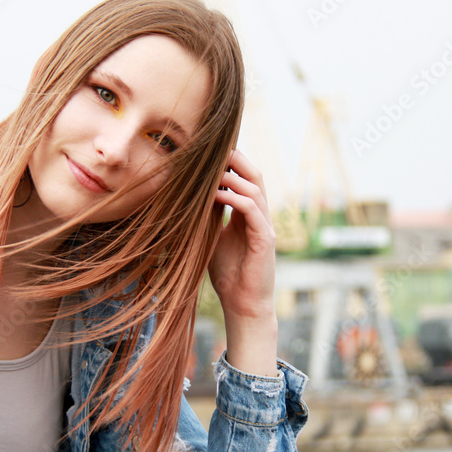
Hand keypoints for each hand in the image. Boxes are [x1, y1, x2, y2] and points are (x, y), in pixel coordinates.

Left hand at [208, 149, 278, 375]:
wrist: (243, 305)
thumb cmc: (228, 274)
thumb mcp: (213, 238)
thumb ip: (208, 218)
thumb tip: (185, 199)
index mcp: (249, 214)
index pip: (245, 178)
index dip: (231, 161)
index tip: (208, 150)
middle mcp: (260, 216)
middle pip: (255, 175)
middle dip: (236, 158)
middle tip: (213, 146)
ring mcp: (265, 226)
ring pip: (256, 188)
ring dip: (233, 175)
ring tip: (212, 167)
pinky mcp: (265, 240)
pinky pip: (253, 210)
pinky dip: (236, 198)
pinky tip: (217, 194)